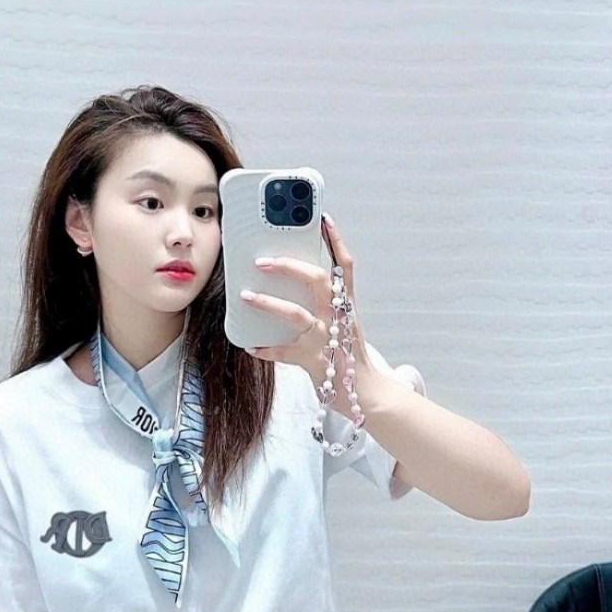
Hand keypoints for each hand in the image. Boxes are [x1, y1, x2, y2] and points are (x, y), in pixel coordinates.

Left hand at [239, 213, 373, 401]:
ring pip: (297, 314)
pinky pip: (285, 353)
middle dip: (290, 266)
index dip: (335, 241)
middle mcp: (338, 318)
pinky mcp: (314, 361)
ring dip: (269, 303)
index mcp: (345, 305)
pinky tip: (251, 346)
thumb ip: (323, 303)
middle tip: (262, 260)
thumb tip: (291, 281)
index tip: (323, 218)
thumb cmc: (347, 354)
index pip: (344, 266)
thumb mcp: (340, 323)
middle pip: (317, 281)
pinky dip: (266, 349)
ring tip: (246, 296)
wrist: (365, 393)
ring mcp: (326, 339)